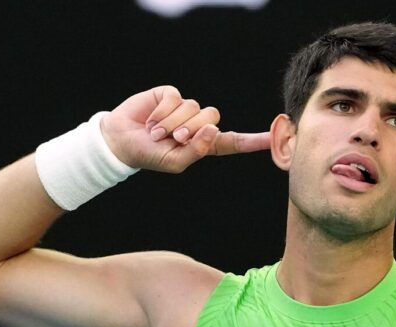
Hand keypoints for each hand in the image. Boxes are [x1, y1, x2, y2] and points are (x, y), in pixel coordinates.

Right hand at [100, 86, 270, 172]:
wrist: (121, 141)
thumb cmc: (149, 155)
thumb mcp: (175, 162)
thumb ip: (196, 150)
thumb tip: (213, 129)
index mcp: (203, 144)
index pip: (233, 142)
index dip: (253, 140)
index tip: (275, 138)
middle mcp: (198, 124)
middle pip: (212, 118)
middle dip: (190, 130)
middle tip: (172, 139)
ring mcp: (185, 108)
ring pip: (194, 107)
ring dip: (172, 123)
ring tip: (156, 133)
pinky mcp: (170, 95)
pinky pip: (177, 98)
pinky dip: (163, 112)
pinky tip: (151, 121)